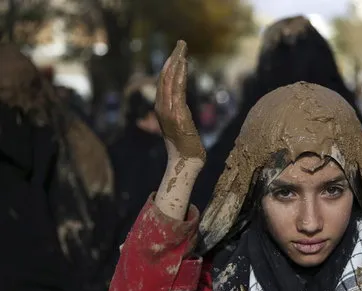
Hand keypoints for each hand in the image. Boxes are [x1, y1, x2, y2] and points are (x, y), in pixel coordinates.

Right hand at [155, 40, 204, 163]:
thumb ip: (178, 114)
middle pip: (165, 77)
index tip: (176, 53)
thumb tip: (181, 107)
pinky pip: (178, 90)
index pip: (164, 83)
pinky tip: (184, 63)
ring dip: (177, 62)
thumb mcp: (179, 127)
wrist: (186, 162)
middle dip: (173, 59)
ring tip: (182, 48)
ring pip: (170, 81)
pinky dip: (180, 75)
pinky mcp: (177, 114)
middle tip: (181, 43)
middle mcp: (162, 108)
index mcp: (162, 110)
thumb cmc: (185, 147)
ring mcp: (169, 111)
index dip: (169, 66)